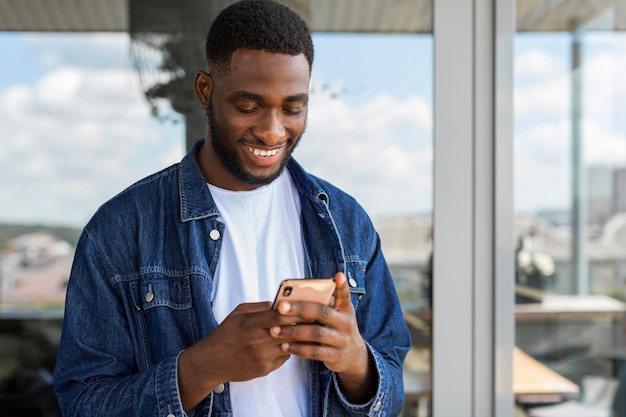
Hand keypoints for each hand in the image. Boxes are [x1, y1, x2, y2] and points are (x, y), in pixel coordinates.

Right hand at [178, 302, 293, 411]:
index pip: (279, 316)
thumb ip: (260, 306)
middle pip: (288, 332)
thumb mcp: (238, 313)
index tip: (300, 309)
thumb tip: (281, 303)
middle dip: (298, 326)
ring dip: (293, 339)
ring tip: (293, 333)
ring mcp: (262, 357)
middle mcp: (257, 341)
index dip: (293, 312)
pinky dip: (285, 351)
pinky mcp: (264, 369)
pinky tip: (278, 346)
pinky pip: (284, 358)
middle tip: (304, 321)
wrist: (213, 361)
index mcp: (251, 323)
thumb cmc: (226, 333)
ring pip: (289, 345)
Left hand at [270, 272, 376, 403]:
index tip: (338, 276)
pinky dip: (298, 348)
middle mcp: (345, 323)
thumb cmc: (337, 328)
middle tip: (280, 307)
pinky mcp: (335, 356)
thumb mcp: (337, 315)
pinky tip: (284, 345)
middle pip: (322, 312)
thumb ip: (322, 305)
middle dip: (299, 309)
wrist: (353, 355)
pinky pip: (314, 352)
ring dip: (294, 331)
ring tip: (275, 330)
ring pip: (316, 333)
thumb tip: (294, 295)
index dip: (342, 286)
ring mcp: (341, 340)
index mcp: (345, 309)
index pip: (344, 295)